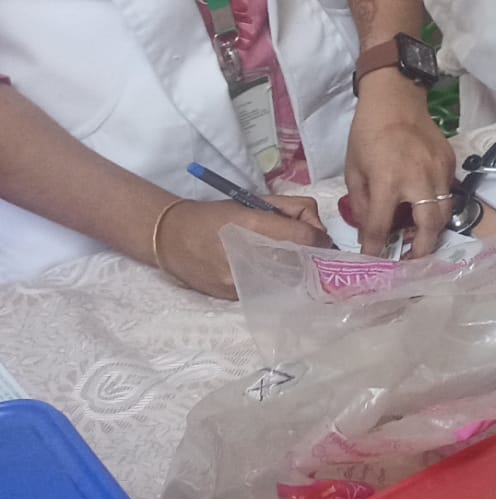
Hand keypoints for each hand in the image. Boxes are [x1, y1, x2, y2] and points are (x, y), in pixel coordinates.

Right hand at [158, 196, 327, 299]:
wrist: (171, 238)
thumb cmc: (218, 215)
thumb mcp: (256, 202)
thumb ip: (294, 210)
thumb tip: (319, 229)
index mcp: (254, 226)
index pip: (305, 237)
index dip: (320, 237)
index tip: (321, 237)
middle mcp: (247, 256)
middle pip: (301, 262)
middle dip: (311, 256)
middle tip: (309, 250)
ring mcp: (239, 281)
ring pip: (287, 280)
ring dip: (295, 271)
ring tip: (287, 259)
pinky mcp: (233, 297)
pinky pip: (267, 290)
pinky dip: (275, 282)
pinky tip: (267, 271)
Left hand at [344, 72, 458, 257]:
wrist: (396, 99)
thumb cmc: (367, 133)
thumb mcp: (354, 170)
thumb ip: (363, 204)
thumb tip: (370, 230)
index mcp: (388, 181)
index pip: (382, 226)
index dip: (376, 248)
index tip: (374, 261)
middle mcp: (418, 179)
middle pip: (429, 227)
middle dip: (422, 250)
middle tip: (412, 261)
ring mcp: (439, 171)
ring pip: (445, 213)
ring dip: (433, 230)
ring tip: (420, 237)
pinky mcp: (450, 162)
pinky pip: (448, 192)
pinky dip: (437, 204)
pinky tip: (424, 204)